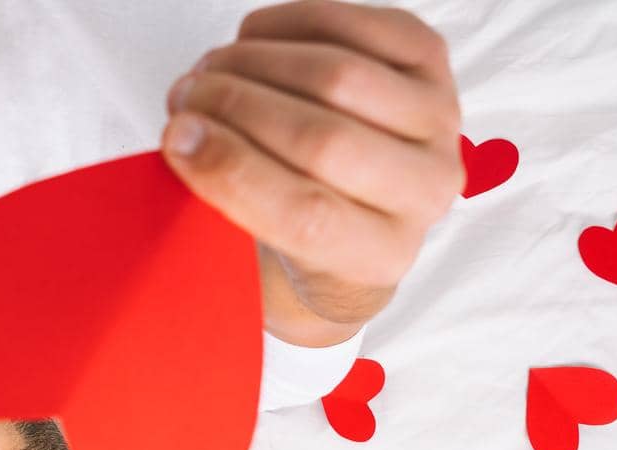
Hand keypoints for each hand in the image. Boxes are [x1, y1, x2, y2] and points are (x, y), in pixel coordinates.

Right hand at [160, 0, 464, 345]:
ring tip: (207, 70)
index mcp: (378, 256)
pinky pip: (356, 27)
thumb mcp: (260, 244)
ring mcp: (438, 122)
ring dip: (255, 63)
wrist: (354, 198)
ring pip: (339, 77)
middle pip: (324, 140)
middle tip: (185, 96)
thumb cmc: (297, 223)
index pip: (306, 215)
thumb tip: (186, 136)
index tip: (178, 139)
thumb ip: (225, 202)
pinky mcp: (430, 62)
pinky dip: (289, 25)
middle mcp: (424, 192)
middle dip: (236, 108)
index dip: (234, 172)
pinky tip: (249, 40)